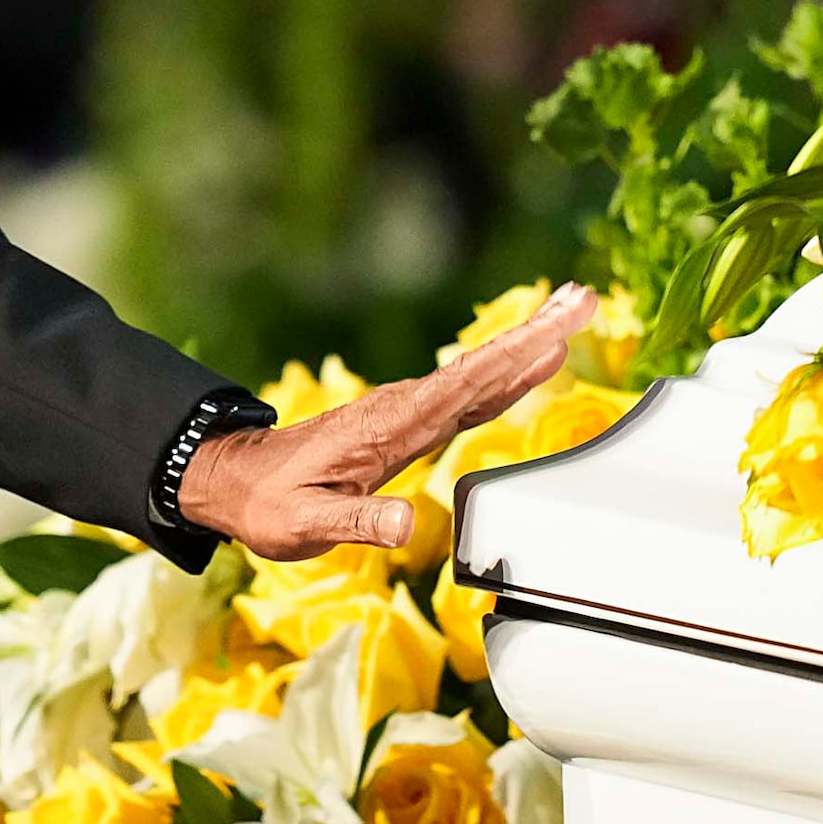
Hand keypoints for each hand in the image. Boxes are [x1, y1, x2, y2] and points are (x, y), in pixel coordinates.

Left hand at [176, 283, 599, 559]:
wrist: (237, 481)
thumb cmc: (270, 506)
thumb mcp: (305, 524)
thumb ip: (357, 523)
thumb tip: (407, 524)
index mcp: (389, 427)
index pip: (465, 388)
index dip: (515, 360)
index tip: (559, 333)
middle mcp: (403, 409)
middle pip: (482, 367)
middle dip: (535, 334)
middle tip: (585, 299)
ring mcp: (405, 412)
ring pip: (477, 374)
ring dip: (525, 345)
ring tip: (570, 315)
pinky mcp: (405, 423)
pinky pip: (465, 393)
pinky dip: (502, 374)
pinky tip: (525, 366)